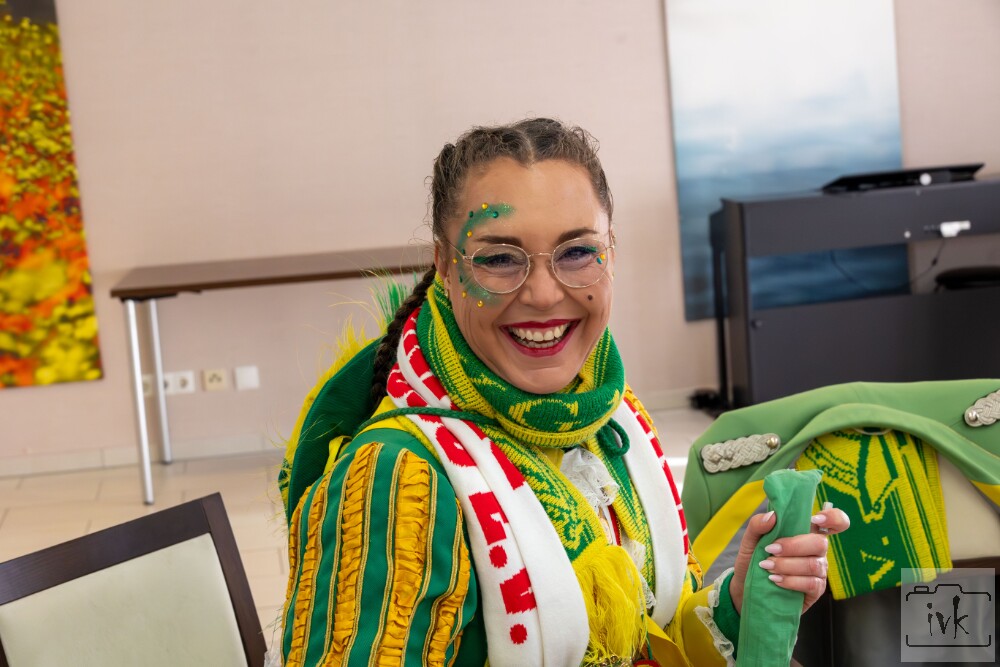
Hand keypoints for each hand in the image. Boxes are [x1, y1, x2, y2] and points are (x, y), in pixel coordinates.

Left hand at [728, 504, 849, 614]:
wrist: (745, 587)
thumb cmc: (752, 559)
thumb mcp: (750, 540)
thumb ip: (758, 525)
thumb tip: (773, 516)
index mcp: (805, 532)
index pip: (834, 521)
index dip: (833, 517)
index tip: (816, 519)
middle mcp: (816, 550)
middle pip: (820, 543)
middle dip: (793, 546)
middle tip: (770, 550)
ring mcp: (819, 570)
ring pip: (813, 565)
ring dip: (787, 565)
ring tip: (767, 566)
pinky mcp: (816, 590)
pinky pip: (812, 584)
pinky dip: (791, 581)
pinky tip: (775, 580)